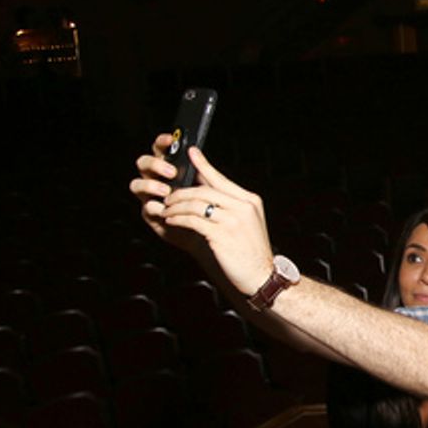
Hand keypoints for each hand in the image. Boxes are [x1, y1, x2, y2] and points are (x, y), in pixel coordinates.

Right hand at [130, 134, 204, 253]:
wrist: (206, 229)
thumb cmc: (205, 204)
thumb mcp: (207, 185)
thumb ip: (201, 169)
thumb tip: (195, 150)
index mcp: (168, 167)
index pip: (159, 149)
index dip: (162, 142)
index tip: (171, 139)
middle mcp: (155, 179)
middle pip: (143, 164)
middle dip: (155, 165)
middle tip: (172, 172)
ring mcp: (150, 197)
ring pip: (137, 184)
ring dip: (150, 186)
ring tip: (166, 191)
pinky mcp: (150, 214)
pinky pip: (145, 207)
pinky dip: (153, 207)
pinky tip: (163, 209)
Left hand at [157, 147, 275, 295]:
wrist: (261, 275)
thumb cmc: (251, 250)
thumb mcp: (247, 222)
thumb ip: (230, 205)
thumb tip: (205, 189)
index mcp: (249, 201)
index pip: (220, 178)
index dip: (203, 164)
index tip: (191, 153)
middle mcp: (243, 207)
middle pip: (204, 190)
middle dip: (180, 192)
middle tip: (167, 196)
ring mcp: (233, 221)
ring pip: (195, 204)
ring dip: (176, 206)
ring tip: (166, 210)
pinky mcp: (222, 235)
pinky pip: (193, 221)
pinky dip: (178, 219)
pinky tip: (171, 220)